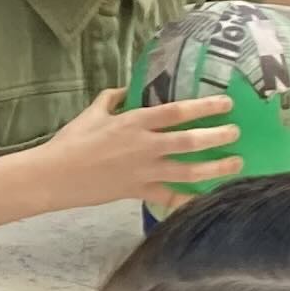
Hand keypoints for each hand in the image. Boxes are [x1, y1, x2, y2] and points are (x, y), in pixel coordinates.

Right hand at [39, 89, 237, 212]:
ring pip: (187, 170)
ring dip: (214, 168)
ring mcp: (143, 172)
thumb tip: (126, 90)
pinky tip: (206, 199)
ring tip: (236, 164)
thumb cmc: (71, 141)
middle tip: (236, 133)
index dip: (205, 106)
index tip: (226, 103)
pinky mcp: (137, 192)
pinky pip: (169, 197)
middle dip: (217, 137)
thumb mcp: (92, 112)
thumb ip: (113, 99)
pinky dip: (188, 200)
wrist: (54, 176)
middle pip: (190, 141)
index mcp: (134, 122)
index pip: (177, 112)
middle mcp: (144, 146)